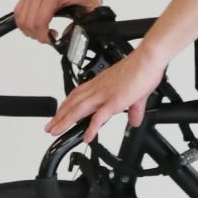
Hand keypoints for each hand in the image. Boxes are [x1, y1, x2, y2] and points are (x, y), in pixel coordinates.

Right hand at [14, 0, 104, 43]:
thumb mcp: (90, 11)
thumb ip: (81, 26)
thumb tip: (66, 38)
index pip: (40, 21)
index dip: (43, 36)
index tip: (52, 41)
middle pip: (29, 22)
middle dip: (37, 35)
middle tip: (48, 38)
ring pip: (21, 18)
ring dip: (30, 30)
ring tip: (44, 33)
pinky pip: (19, 12)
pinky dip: (25, 23)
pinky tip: (37, 26)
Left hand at [43, 44, 167, 143]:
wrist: (148, 60)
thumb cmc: (141, 70)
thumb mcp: (136, 94)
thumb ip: (134, 109)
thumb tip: (134, 120)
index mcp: (101, 84)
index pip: (78, 95)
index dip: (66, 105)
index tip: (59, 114)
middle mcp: (99, 89)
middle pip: (73, 104)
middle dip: (59, 116)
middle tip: (49, 127)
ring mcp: (105, 95)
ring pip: (79, 110)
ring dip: (65, 121)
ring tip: (55, 131)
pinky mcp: (114, 101)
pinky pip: (99, 117)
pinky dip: (91, 128)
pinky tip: (87, 137)